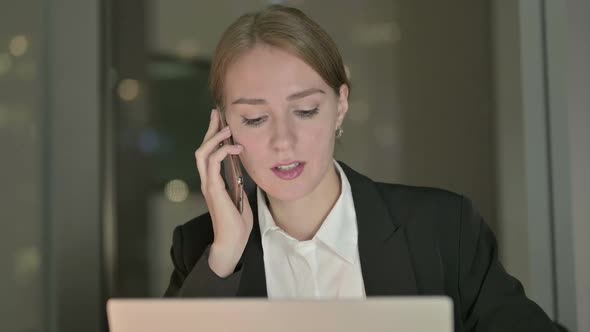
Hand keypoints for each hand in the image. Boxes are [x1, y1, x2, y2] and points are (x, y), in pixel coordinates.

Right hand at [194, 109, 253, 276]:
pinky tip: (235, 147)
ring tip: (227, 128)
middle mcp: (207, 180)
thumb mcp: (240, 195)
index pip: (209, 153)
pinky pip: (214, 163)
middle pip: (202, 148)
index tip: (221, 122)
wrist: (232, 241)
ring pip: (203, 153)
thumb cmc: (237, 222)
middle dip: (210, 130)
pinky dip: (223, 151)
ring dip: (214, 138)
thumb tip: (243, 166)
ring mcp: (208, 184)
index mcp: (213, 182)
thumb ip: (237, 181)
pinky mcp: (213, 189)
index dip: (213, 136)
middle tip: (217, 114)